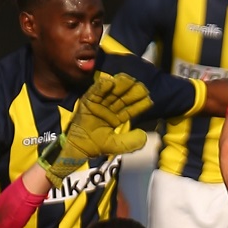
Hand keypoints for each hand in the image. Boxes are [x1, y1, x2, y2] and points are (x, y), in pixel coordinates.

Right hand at [39, 72, 152, 187]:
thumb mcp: (117, 146)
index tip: (149, 98)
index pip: (130, 109)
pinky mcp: (87, 102)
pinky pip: (95, 93)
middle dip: (131, 92)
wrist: (79, 147)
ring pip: (110, 93)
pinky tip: (109, 82)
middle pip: (122, 98)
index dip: (139, 104)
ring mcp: (99, 104)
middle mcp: (109, 109)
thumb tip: (144, 136)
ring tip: (127, 79)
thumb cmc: (96, 145)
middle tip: (141, 85)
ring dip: (119, 85)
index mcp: (117, 118)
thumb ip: (130, 142)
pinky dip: (101, 87)